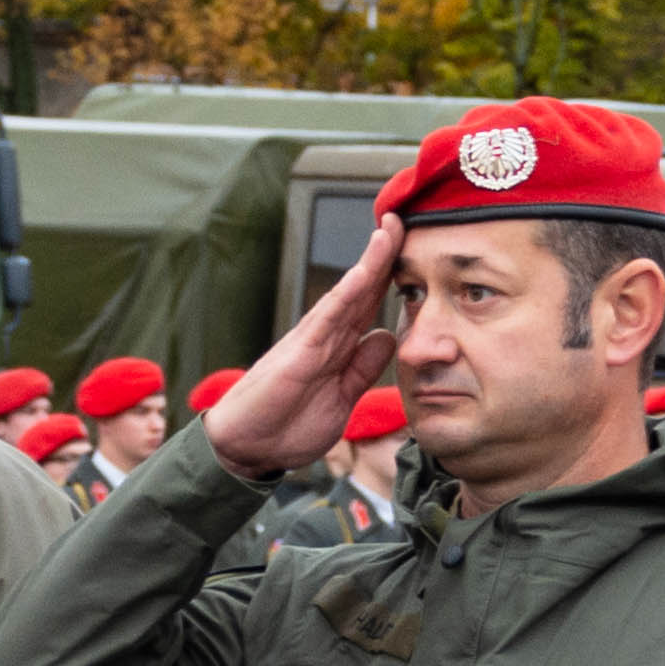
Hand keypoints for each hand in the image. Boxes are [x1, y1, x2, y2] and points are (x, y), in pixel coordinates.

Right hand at [206, 218, 404, 481]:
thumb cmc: (288, 424)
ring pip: (349, 293)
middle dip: (385, 254)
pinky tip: (365, 272)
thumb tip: (387, 337)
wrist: (247, 447)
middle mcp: (327, 336)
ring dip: (370, 262)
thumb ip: (363, 368)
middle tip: (405, 218)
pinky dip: (347, 293)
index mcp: (339, 347)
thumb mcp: (342, 398)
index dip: (392, 278)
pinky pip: (328, 318)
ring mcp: (313, 341)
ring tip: (390, 230)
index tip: (417, 252)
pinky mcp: (300, 353)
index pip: (371, 304)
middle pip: (363, 288)